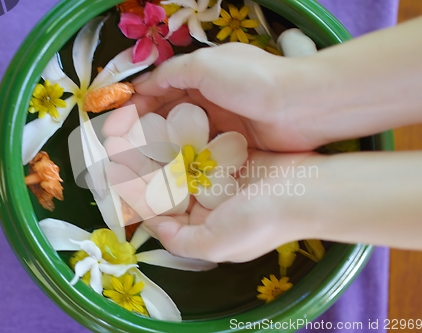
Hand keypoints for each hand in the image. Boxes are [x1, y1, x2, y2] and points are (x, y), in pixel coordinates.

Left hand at [105, 133, 317, 262]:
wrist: (307, 190)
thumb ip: (179, 242)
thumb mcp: (214, 245)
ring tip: (135, 133)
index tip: (114, 176)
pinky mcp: (231, 156)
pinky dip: (184, 138)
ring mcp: (220, 179)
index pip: (162, 213)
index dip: (137, 197)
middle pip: (168, 186)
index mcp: (204, 228)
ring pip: (181, 164)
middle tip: (118, 148)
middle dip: (144, 169)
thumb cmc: (259, 220)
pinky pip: (200, 147)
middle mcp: (209, 204)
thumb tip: (153, 226)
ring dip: (160, 150)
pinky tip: (165, 124)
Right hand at [106, 43, 325, 151]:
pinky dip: (185, 161)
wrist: (301, 106)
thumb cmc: (252, 81)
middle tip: (122, 151)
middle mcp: (209, 99)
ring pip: (183, 136)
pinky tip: (169, 173)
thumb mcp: (207, 65)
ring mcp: (222, 123)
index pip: (160, 90)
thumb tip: (144, 85)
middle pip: (168, 115)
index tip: (117, 124)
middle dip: (144, 131)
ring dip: (161, 149)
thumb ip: (174, 73)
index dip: (137, 106)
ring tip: (139, 166)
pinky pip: (202, 153)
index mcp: (201, 76)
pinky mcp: (234, 145)